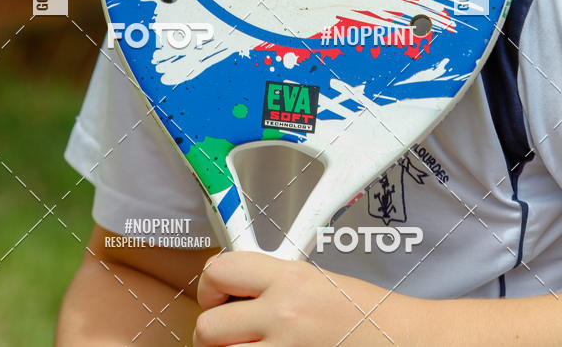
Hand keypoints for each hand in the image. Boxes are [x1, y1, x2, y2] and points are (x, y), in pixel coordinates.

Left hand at [193, 250, 393, 346]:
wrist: (403, 340)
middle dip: (215, 331)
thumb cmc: (363, 315)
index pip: (219, 271)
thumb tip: (231, 285)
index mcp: (289, 278)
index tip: (217, 297)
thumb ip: (271, 281)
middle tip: (233, 331)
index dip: (210, 288)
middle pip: (207, 326)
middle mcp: (283, 314)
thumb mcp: (314, 280)